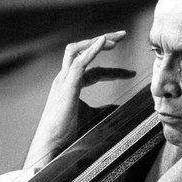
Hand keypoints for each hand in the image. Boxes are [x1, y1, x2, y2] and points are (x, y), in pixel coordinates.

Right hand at [23, 30, 135, 168]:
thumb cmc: (66, 135)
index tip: (130, 74)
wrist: (51, 146)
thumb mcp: (91, 118)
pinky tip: (104, 42)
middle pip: (81, 51)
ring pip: (76, 50)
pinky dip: (92, 49)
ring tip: (116, 37)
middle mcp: (64, 78)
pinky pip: (79, 62)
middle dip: (101, 40)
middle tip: (122, 35)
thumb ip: (103, 110)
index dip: (112, 70)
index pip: (92, 70)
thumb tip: (118, 108)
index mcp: (69, 85)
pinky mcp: (67, 86)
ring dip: (96, 40)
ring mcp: (63, 80)